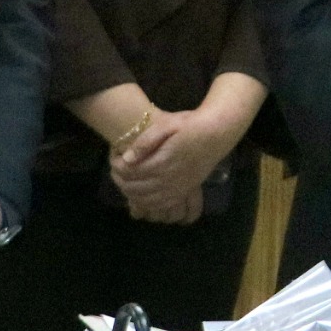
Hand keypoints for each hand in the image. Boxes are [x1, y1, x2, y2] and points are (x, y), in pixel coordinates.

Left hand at [110, 104, 241, 224]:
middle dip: (120, 180)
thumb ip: (145, 141)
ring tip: (123, 180)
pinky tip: (140, 195)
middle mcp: (169, 179)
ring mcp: (177, 188)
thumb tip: (127, 158)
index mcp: (162, 162)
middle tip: (114, 168)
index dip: (116, 166)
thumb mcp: (167, 125)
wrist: (217, 133)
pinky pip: (160, 205)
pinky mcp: (183, 192)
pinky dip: (146, 203)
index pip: (131, 172)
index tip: (113, 156)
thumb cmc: (191, 125)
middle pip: (135, 188)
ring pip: (146, 200)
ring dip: (130, 192)